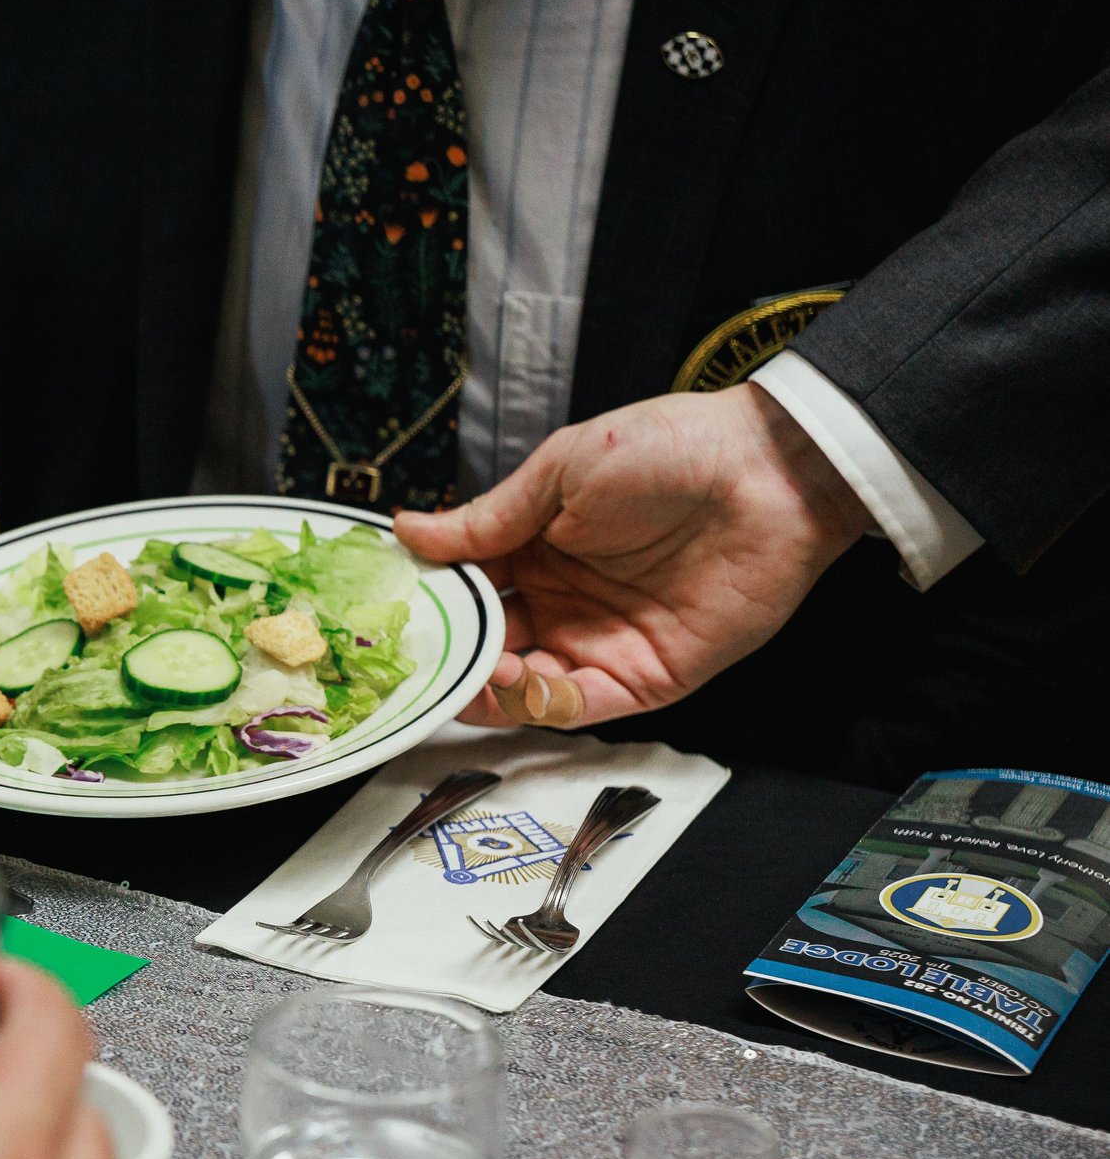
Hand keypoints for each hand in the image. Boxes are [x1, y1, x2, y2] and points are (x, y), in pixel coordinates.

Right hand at [394, 384, 872, 727]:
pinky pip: (580, 707)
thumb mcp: (560, 473)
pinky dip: (542, 704)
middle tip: (420, 659)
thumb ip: (487, 518)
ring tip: (476, 668)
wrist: (768, 470)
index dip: (428, 607)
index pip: (466, 593)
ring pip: (523, 689)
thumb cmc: (669, 451)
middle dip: (450, 659)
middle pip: (486, 649)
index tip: (391, 615)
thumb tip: (407, 530)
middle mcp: (562, 603)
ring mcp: (601, 643)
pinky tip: (520, 680)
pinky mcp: (646, 677)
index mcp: (536, 550)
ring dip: (489, 688)